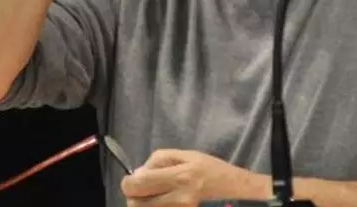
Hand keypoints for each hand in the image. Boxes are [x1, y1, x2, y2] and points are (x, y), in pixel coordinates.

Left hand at [120, 149, 262, 206]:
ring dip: (143, 202)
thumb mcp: (183, 154)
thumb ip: (157, 160)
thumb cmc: (205, 165)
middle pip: (138, 204)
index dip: (128, 182)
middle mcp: (178, 197)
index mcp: (178, 176)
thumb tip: (137, 172)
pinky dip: (153, 206)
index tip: (131, 178)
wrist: (228, 184)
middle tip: (140, 187)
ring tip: (152, 193)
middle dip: (133, 195)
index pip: (140, 184)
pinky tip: (160, 198)